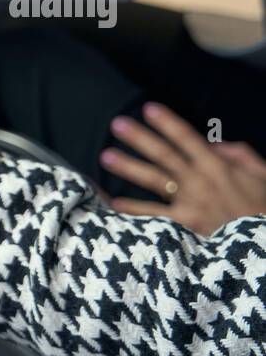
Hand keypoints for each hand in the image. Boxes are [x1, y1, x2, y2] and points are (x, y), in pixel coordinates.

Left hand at [100, 102, 265, 235]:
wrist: (263, 246)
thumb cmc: (265, 209)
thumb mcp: (264, 176)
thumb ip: (241, 156)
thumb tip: (215, 145)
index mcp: (219, 167)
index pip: (189, 138)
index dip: (168, 122)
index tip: (148, 109)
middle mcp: (201, 181)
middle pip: (165, 154)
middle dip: (140, 138)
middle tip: (116, 124)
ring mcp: (191, 203)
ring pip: (155, 180)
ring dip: (129, 167)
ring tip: (106, 156)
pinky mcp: (186, 226)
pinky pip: (155, 215)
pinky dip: (134, 209)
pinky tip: (114, 202)